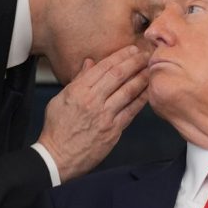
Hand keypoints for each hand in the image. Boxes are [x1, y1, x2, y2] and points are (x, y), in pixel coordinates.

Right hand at [38, 45, 149, 182]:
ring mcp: (104, 116)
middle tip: (146, 54)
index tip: (131, 50)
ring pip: (128, 91)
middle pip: (118, 76)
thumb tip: (90, 63)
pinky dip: (141, 99)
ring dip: (141, 78)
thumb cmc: (57, 130)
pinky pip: (131, 111)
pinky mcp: (113, 131)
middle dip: (134, 62)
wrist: (57, 157)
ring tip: (151, 69)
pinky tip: (148, 91)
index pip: (103, 67)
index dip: (119, 56)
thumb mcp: (60, 100)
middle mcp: (92, 101)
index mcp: (78, 91)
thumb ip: (78, 80)